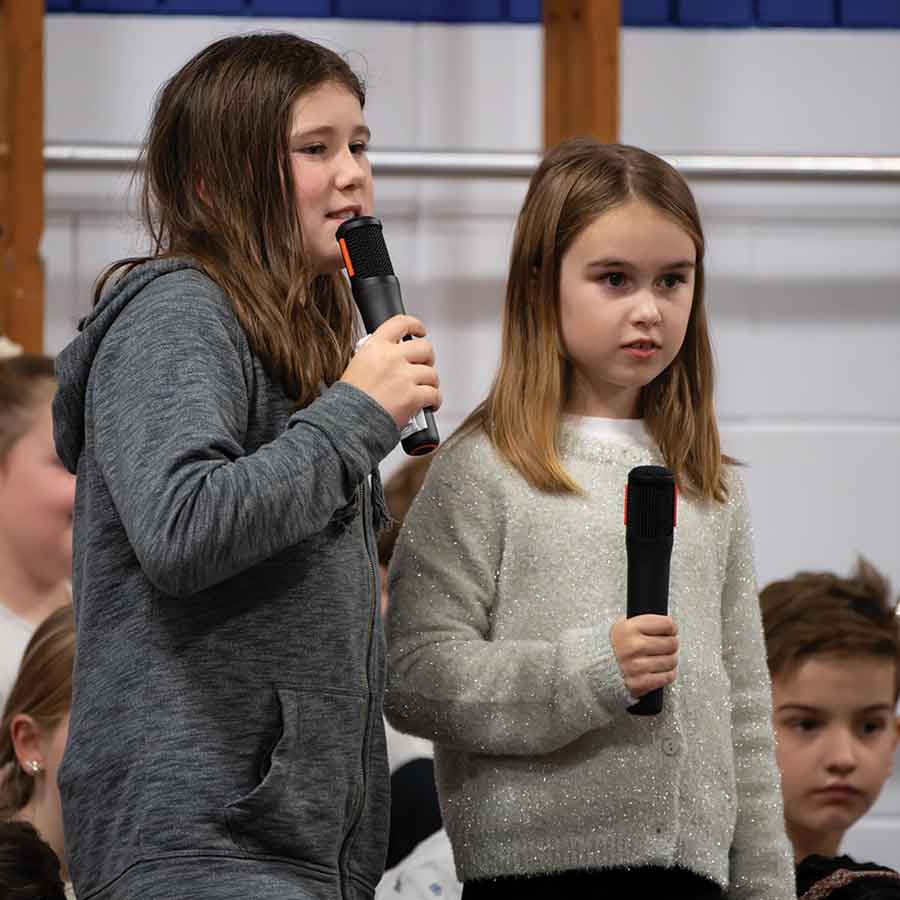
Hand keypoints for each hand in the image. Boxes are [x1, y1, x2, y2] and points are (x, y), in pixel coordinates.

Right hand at [340, 315, 441, 429]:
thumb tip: (395, 356)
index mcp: (375, 347)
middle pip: (425, 348)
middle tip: (423, 369)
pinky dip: (435, 401)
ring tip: (424, 392)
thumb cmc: (349, 400)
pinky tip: (429, 405)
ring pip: (432, 374)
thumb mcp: (357, 366)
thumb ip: (377, 357)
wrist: (348, 422)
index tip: (420, 331)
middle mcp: (391, 358)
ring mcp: (403, 377)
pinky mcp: (412, 396)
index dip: (416, 325)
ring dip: (431, 384)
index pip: (401, 323)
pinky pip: (435, 394)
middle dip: (428, 360)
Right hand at [610, 615, 677, 698]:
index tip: (669, 630)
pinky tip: (660, 670)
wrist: (595, 667)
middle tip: (666, 645)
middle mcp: (633, 646)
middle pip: (671, 643)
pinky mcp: (639, 683)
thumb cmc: (614, 645)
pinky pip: (666, 677)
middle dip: (671, 644)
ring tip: (661, 658)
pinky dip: (667, 674)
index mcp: (629, 628)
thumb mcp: (622, 625)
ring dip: (670, 660)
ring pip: (671, 661)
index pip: (666, 624)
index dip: (671, 627)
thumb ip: (643, 622)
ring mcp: (636, 666)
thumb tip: (666, 623)